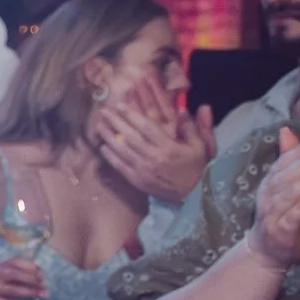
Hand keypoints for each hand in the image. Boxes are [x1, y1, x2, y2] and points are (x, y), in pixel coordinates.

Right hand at [0, 256, 47, 299]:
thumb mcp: (4, 278)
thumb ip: (19, 275)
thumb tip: (42, 276)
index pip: (16, 261)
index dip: (30, 266)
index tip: (42, 273)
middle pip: (14, 273)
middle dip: (32, 278)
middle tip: (45, 284)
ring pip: (13, 289)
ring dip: (31, 292)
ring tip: (45, 295)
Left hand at [97, 78, 215, 203]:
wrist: (194, 195)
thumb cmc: (197, 167)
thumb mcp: (201, 146)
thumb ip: (192, 127)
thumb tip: (182, 109)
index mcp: (169, 147)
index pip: (147, 127)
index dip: (132, 115)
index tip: (120, 105)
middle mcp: (154, 157)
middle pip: (131, 136)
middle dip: (116, 122)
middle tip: (103, 110)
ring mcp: (144, 170)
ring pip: (122, 150)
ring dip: (109, 137)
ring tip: (98, 125)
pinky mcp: (137, 180)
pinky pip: (120, 166)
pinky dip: (110, 156)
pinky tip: (103, 146)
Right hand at [248, 127, 299, 270]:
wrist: (266, 250)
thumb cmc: (278, 214)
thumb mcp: (280, 186)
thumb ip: (286, 160)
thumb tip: (286, 130)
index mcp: (267, 185)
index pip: (279, 165)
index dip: (295, 152)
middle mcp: (266, 198)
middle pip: (282, 178)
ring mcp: (271, 215)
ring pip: (284, 197)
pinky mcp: (279, 232)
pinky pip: (289, 218)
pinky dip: (299, 207)